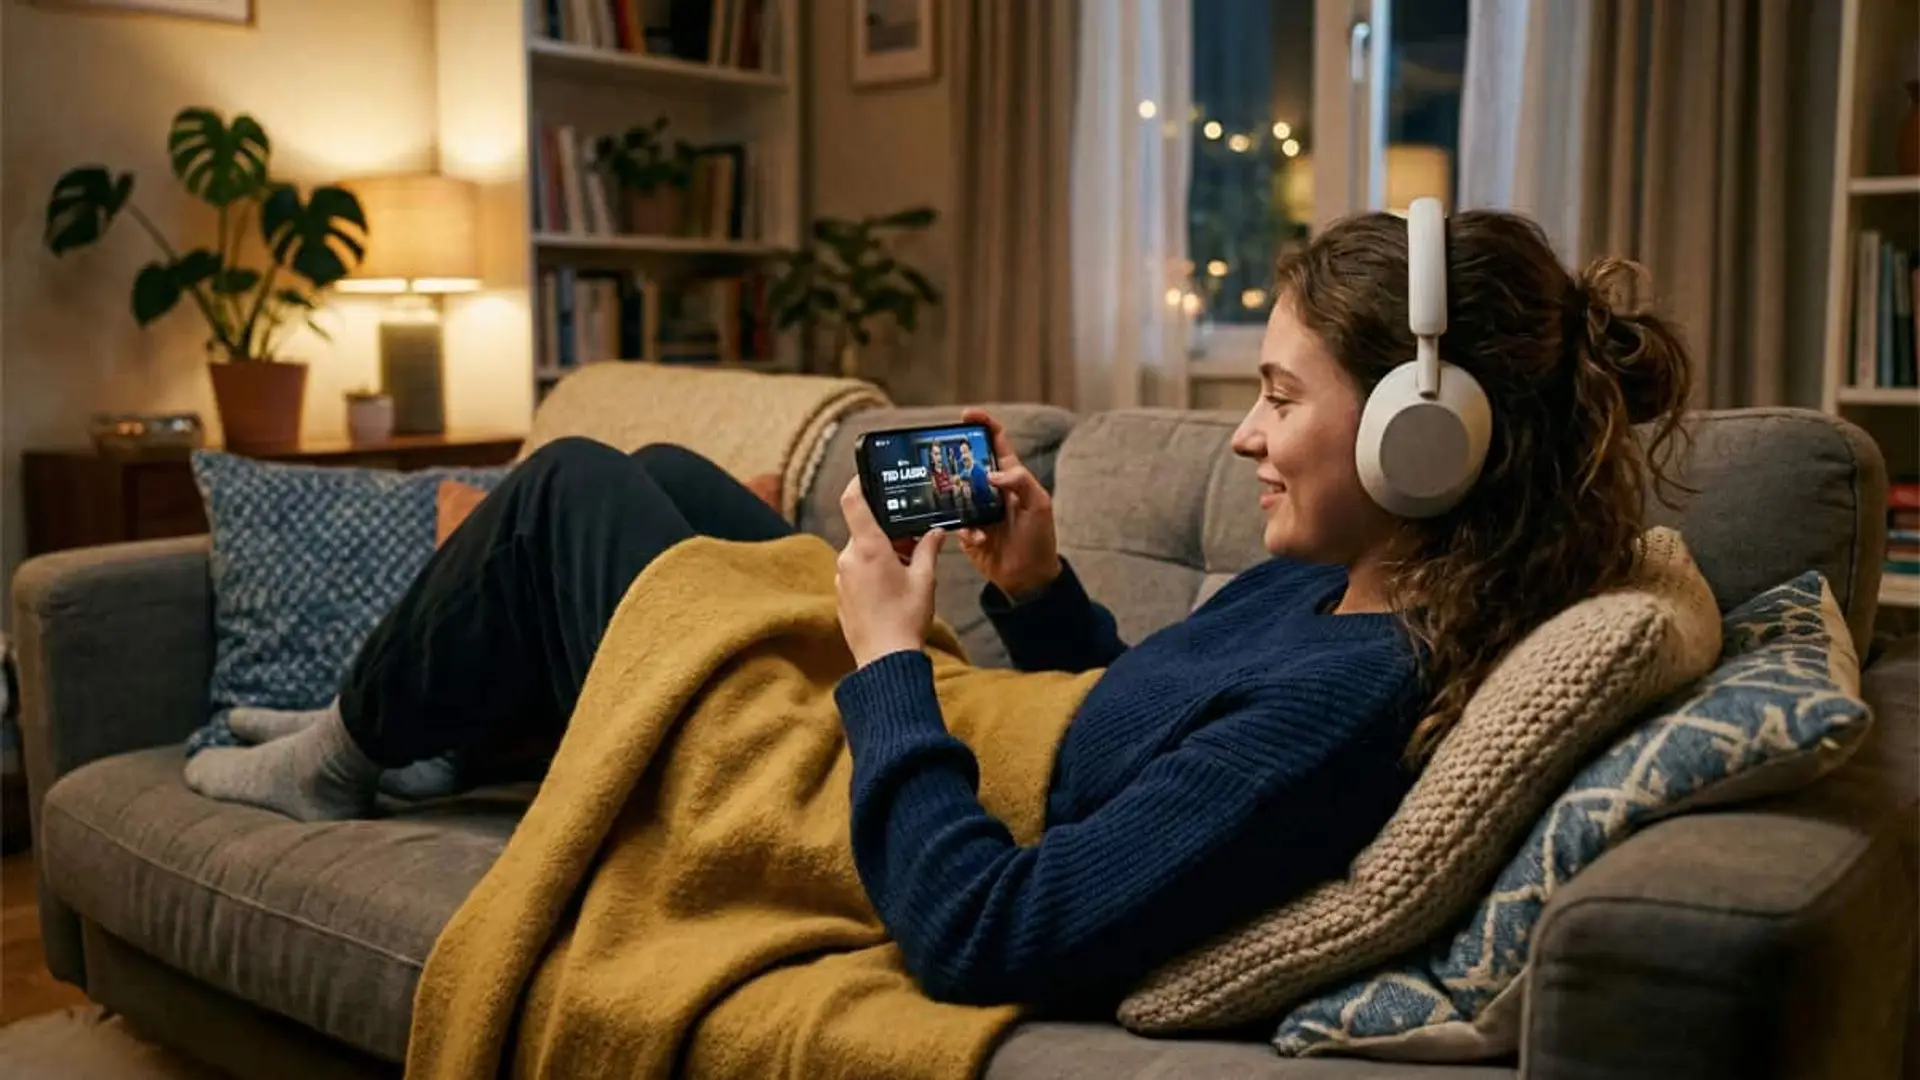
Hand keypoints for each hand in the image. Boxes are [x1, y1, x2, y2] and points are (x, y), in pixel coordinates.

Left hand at [837, 477, 944, 667]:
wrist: (885, 660)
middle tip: (912, 541)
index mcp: (868, 549)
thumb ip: (928, 549)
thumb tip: (935, 532)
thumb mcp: (925, 580)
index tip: (866, 475)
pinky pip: (856, 573)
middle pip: (864, 531)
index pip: (853, 502)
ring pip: (861, 553)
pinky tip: (893, 590)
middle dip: (887, 532)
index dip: (857, 483)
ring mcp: (841, 578)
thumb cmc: (906, 619)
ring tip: (907, 571)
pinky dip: (873, 572)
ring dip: (882, 554)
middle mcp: (848, 559)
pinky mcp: (841, 595)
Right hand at [955, 408, 1061, 598]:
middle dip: (954, 456)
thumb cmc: (1039, 538)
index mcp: (1010, 476)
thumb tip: (991, 473)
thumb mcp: (1039, 505)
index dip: (982, 424)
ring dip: (951, 493)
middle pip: (966, 462)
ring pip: (954, 490)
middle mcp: (990, 488)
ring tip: (952, 498)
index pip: (995, 441)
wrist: (1028, 576)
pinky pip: (953, 521)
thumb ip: (1021, 482)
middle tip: (942, 455)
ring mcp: (976, 508)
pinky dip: (962, 527)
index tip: (966, 415)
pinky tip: (976, 536)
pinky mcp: (965, 529)